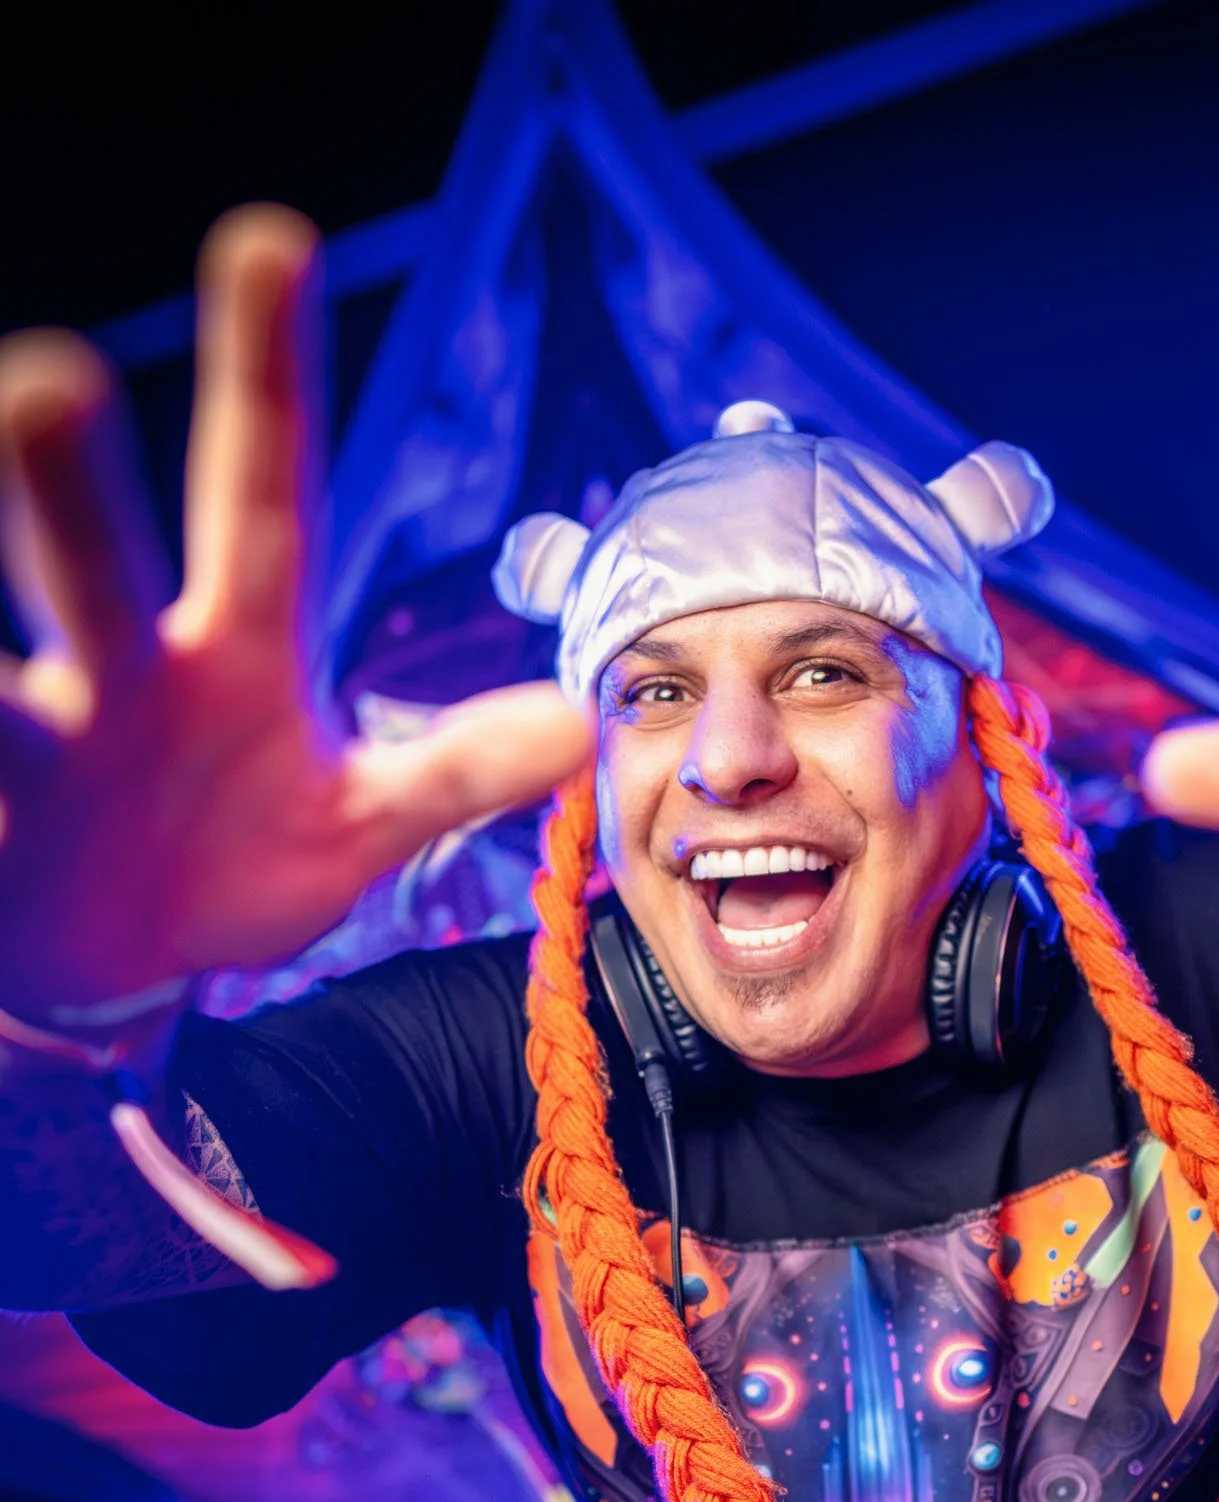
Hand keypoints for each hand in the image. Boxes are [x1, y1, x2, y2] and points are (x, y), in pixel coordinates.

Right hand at [0, 208, 585, 1025]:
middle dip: (66, 486)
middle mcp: (127, 670)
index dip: (267, 381)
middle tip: (48, 379)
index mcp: (236, 655)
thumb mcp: (362, 825)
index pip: (260, 499)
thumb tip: (582, 718)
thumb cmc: (239, 866)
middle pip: (98, 566)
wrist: (121, 962)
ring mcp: (39, 740)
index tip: (271, 240)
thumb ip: (456, 770)